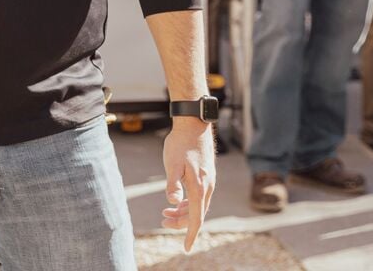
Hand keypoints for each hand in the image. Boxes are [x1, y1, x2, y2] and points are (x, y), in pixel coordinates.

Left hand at [162, 117, 215, 251]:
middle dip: (181, 222)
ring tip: (165, 213)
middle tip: (163, 221)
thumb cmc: (180, 143)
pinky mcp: (206, 175)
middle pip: (196, 213)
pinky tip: (177, 200)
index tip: (186, 248)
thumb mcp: (172, 163)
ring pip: (197, 204)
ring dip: (183, 211)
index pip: (196, 218)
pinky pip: (198, 196)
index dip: (190, 233)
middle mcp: (207, 187)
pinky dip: (188, 202)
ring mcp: (208, 181)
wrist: (193, 124)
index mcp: (199, 187)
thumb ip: (172, 183)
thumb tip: (173, 202)